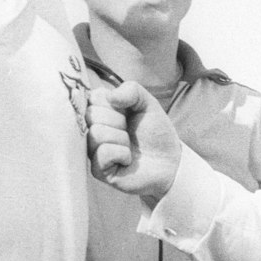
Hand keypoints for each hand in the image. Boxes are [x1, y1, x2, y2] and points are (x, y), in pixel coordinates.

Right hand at [86, 82, 182, 199]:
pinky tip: (127, 160)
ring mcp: (92, 151)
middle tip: (129, 131)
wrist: (169, 161)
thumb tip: (111, 97)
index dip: (114, 103)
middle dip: (118, 121)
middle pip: (91, 114)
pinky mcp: (98, 170)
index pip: (93, 97)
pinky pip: (104, 152)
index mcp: (99, 112)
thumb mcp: (147, 103)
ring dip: (122, 139)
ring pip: (97, 133)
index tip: (126, 113)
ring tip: (129, 146)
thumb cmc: (155, 133)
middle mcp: (91, 130)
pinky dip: (122, 154)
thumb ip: (131, 90)